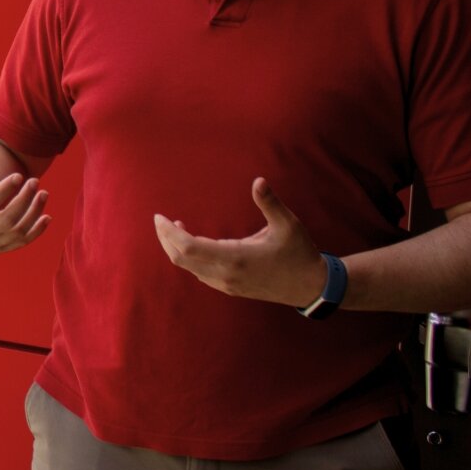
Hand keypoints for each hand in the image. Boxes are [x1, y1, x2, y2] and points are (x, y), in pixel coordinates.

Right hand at [0, 127, 49, 253]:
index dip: (4, 190)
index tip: (18, 174)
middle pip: (6, 220)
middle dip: (23, 200)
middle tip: (35, 181)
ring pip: (17, 231)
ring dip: (33, 212)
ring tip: (43, 192)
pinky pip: (22, 242)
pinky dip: (36, 231)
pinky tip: (46, 215)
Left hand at [153, 177, 323, 305]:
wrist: (311, 287)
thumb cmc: (300, 253)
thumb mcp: (288, 225)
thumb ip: (270, 203)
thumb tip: (259, 180)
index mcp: (235, 258)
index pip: (188, 248)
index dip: (169, 233)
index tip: (159, 217)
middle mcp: (226, 274)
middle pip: (181, 259)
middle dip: (166, 239)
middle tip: (160, 220)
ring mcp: (227, 284)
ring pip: (189, 268)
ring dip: (177, 248)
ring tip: (175, 227)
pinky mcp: (231, 288)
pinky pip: (200, 274)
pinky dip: (189, 258)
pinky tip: (194, 244)